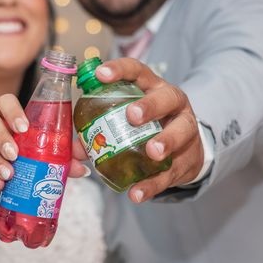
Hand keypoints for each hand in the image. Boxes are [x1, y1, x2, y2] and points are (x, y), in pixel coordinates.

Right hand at [0, 94, 89, 189]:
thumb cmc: (23, 149)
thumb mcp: (41, 147)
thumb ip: (63, 153)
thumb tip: (83, 167)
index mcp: (6, 112)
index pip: (4, 101)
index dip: (12, 111)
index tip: (24, 127)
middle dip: (0, 135)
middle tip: (16, 153)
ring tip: (9, 173)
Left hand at [95, 58, 204, 202]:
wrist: (183, 151)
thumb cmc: (146, 127)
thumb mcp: (125, 119)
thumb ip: (97, 131)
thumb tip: (75, 148)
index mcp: (150, 87)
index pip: (136, 71)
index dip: (119, 70)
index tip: (101, 74)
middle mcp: (172, 104)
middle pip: (166, 97)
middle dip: (149, 106)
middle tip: (132, 116)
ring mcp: (184, 129)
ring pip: (181, 131)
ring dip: (166, 141)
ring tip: (152, 151)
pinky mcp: (187, 159)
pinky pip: (171, 172)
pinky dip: (153, 184)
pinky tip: (138, 193)